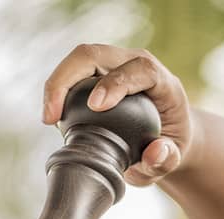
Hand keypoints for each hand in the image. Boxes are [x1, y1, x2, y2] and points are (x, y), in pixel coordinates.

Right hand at [42, 43, 192, 187]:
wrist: (165, 134)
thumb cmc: (169, 145)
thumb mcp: (174, 159)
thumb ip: (167, 159)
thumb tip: (154, 153)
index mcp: (162, 81)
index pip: (139, 69)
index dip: (115, 83)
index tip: (95, 106)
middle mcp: (135, 63)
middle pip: (95, 54)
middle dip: (68, 79)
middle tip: (53, 117)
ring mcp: (115, 63)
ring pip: (78, 59)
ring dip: (57, 84)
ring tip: (49, 118)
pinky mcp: (98, 70)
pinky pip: (72, 71)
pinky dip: (58, 90)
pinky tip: (53, 116)